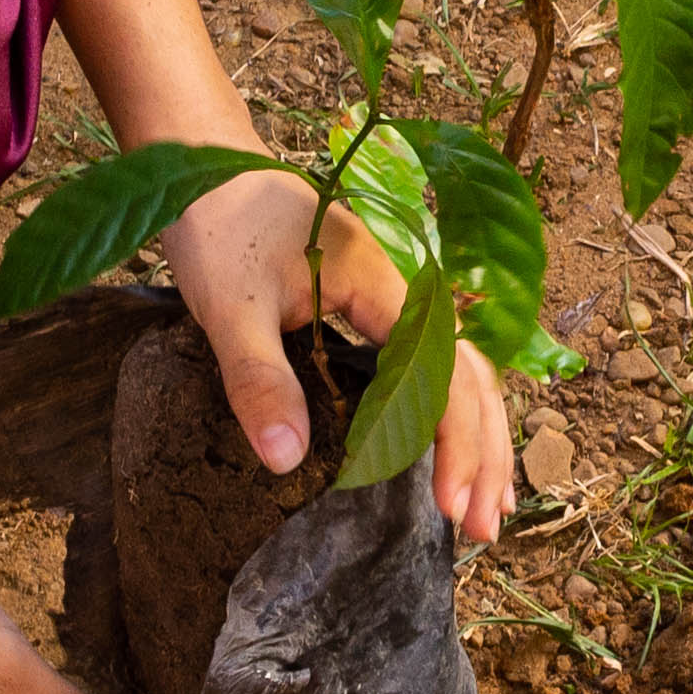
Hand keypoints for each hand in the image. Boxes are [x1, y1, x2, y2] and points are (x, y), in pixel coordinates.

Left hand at [164, 159, 516, 545]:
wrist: (204, 164)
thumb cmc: (216, 226)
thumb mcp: (229, 308)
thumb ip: (258, 380)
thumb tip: (285, 460)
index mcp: (383, 285)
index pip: (444, 375)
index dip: (454, 444)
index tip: (449, 505)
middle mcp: (405, 287)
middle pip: (471, 376)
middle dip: (484, 453)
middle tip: (482, 528)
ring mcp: (396, 292)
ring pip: (461, 368)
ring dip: (479, 434)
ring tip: (488, 501)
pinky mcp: (376, 300)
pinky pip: (432, 359)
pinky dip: (452, 409)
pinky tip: (450, 446)